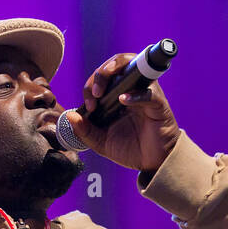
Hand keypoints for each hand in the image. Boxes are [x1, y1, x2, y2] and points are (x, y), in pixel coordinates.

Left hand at [63, 52, 179, 172]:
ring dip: (116, 70)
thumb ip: (85, 131)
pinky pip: (149, 93)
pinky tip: (124, 100)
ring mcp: (146, 95)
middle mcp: (132, 90)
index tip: (89, 105)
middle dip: (101, 73)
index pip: (102, 77)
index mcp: (117, 95)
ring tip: (103, 88)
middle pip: (117, 64)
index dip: (90, 86)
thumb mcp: (101, 142)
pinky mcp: (158, 105)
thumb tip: (69, 115)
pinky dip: (136, 94)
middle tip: (95, 92)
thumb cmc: (131, 150)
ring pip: (134, 67)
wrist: (153, 165)